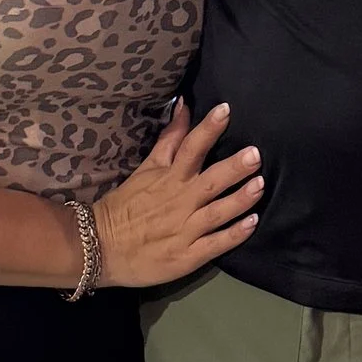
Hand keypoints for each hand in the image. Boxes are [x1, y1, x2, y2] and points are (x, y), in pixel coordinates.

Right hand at [93, 102, 262, 288]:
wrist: (101, 248)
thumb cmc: (127, 205)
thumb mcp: (146, 168)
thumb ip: (170, 139)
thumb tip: (185, 105)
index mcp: (169, 178)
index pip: (190, 148)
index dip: (208, 129)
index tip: (226, 110)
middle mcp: (179, 202)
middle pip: (210, 182)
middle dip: (233, 168)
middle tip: (255, 154)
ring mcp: (185, 230)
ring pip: (217, 213)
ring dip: (239, 199)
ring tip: (260, 184)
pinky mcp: (188, 256)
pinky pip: (215, 244)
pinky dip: (234, 235)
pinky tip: (252, 223)